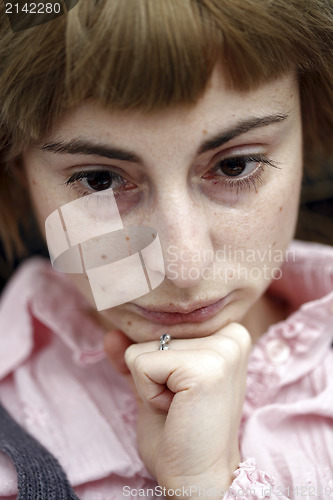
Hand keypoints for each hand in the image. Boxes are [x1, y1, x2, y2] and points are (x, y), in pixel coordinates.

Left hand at [104, 324, 250, 498]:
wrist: (197, 479)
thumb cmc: (179, 434)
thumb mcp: (155, 385)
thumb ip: (138, 355)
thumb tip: (112, 333)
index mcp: (228, 334)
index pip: (164, 326)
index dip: (159, 364)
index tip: (183, 392)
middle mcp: (231, 334)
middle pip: (154, 334)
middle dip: (155, 373)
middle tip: (182, 403)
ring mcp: (222, 350)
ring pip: (143, 348)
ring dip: (150, 384)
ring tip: (180, 406)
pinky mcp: (205, 368)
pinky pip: (141, 364)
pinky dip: (147, 393)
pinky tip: (176, 411)